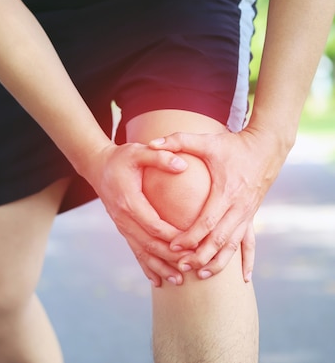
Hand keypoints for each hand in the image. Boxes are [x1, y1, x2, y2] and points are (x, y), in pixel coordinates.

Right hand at [84, 142, 193, 286]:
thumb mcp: (139, 151)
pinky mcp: (123, 228)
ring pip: (141, 252)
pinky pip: (134, 251)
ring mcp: (122, 225)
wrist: (97, 166)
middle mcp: (123, 217)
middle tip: (192, 267)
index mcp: (129, 201)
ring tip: (178, 281)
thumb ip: (160, 157)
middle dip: (171, 258)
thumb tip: (183, 165)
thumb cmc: (121, 158)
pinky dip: (146, 266)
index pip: (154, 225)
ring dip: (160, 268)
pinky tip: (158, 281)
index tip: (193, 245)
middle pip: (149, 244)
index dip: (173, 238)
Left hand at [148, 127, 286, 280]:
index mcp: (226, 192)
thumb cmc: (233, 144)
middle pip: (219, 240)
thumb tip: (151, 143)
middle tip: (180, 267)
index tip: (172, 247)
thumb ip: (178, 141)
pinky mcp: (252, 215)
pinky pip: (249, 242)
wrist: (267, 145)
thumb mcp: (206, 141)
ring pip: (233, 245)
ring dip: (218, 262)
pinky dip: (246, 260)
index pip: (206, 222)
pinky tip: (243, 277)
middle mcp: (239, 207)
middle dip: (199, 255)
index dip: (189, 236)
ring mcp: (248, 213)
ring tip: (201, 274)